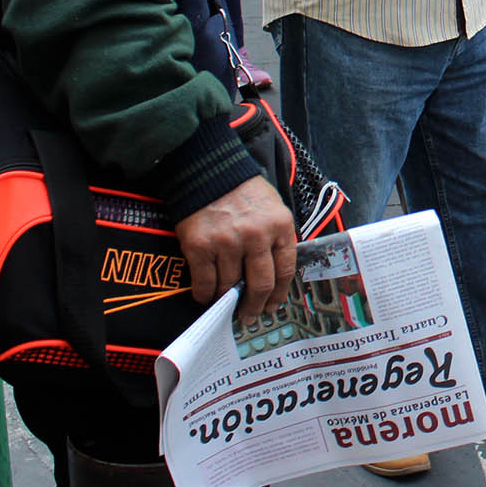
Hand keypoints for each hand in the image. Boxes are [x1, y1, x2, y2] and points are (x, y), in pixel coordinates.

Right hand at [175, 176, 295, 325]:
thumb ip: (277, 237)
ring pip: (230, 286)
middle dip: (255, 305)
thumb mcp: (273, 208)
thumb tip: (276, 274)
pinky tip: (206, 295)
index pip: (285, 270)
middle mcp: (256, 236)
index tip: (272, 306)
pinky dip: (205, 294)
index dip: (279, 294)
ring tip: (225, 302)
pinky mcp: (200, 246)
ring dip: (227, 299)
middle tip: (249, 315)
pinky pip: (204, 282)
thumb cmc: (242, 190)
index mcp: (279, 226)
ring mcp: (227, 242)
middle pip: (261, 284)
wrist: (207, 170)